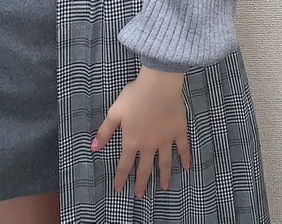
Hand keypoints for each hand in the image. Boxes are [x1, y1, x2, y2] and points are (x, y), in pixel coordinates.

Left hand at [93, 67, 192, 197]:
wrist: (158, 86)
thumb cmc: (134, 96)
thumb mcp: (115, 112)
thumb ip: (105, 132)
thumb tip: (94, 148)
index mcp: (132, 141)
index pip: (125, 164)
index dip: (121, 177)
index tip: (119, 189)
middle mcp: (149, 145)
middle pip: (145, 168)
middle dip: (142, 183)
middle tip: (141, 195)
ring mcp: (165, 139)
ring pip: (165, 162)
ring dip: (164, 175)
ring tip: (165, 187)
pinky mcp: (178, 131)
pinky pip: (183, 147)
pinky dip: (185, 158)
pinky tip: (187, 167)